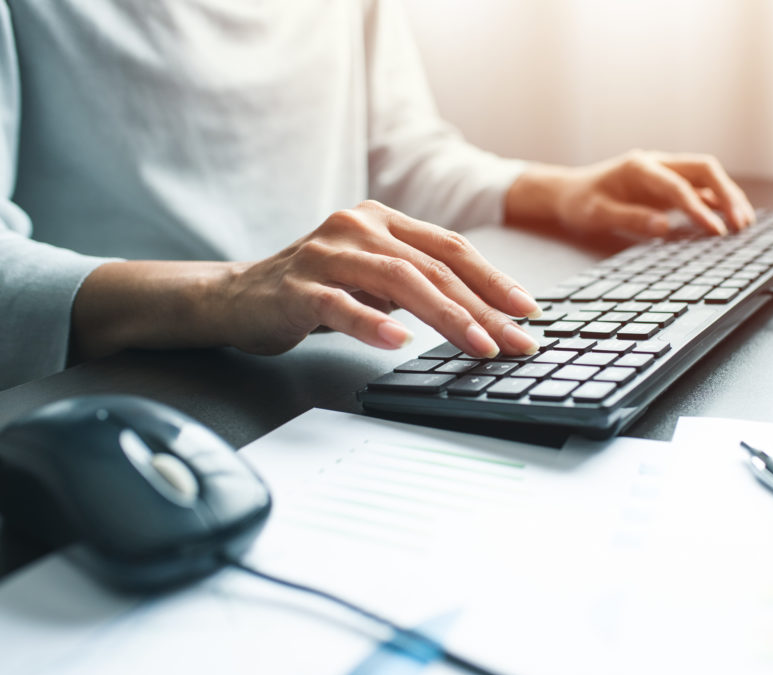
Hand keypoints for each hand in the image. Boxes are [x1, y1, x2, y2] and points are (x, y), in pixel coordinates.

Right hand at [71, 201, 542, 361]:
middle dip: (483, 308)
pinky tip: (398, 341)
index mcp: (382, 221)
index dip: (494, 280)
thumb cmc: (314, 291)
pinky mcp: (296, 286)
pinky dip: (371, 323)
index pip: (451, 248)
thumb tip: (486, 316)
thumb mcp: (372, 278)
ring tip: (477, 345)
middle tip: (516, 342)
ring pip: (398, 281)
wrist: (235, 298)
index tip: (528, 312)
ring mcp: (326, 253)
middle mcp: (358, 227)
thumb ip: (417, 284)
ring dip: (445, 316)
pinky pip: (339, 305)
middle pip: (433, 266)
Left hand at [505, 150, 755, 237]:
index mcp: (639, 167)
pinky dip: (718, 202)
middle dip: (727, 195)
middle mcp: (657, 163)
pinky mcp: (669, 185)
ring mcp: (665, 173)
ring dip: (728, 197)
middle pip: (704, 170)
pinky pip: (700, 189)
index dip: (698, 209)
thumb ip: (630, 218)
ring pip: (707, 177)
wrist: (570, 192)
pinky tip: (731, 220)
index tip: (715, 231)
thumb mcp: (597, 214)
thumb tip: (663, 227)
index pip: (677, 186)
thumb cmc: (581, 203)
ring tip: (745, 224)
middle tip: (742, 224)